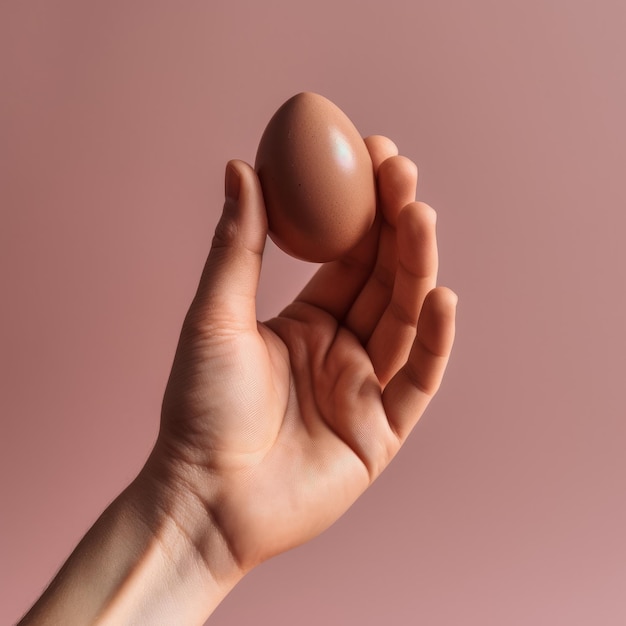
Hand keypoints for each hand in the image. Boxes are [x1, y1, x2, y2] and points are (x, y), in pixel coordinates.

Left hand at [148, 135, 456, 578]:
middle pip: (382, 279)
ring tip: (420, 216)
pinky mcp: (382, 431)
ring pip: (403, 320)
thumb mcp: (215, 316)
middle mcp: (343, 349)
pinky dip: (432, 341)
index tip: (373, 156)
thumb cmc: (199, 408)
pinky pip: (416, 381)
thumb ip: (238, 245)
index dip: (363, 208)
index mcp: (308, 322)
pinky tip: (439, 297)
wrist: (204, 498)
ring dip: (416, 268)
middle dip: (395, 225)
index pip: (348, 256)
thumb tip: (242, 165)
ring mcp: (366, 388)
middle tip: (402, 171)